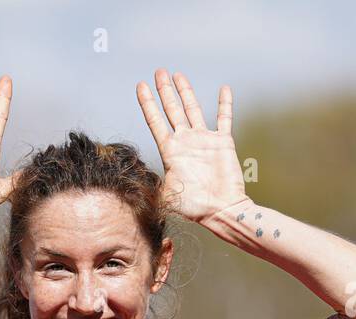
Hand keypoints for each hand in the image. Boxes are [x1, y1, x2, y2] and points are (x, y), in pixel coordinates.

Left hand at [138, 70, 246, 222]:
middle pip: (172, 110)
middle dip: (164, 91)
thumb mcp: (166, 196)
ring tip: (177, 74)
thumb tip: (131, 188)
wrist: (221, 210)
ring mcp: (204, 140)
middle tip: (158, 72)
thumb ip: (151, 186)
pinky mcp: (223, 142)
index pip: (155, 122)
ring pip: (193, 109)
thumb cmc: (194, 206)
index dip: (148, 103)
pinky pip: (224, 118)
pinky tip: (224, 89)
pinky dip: (225, 104)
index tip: (140, 86)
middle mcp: (185, 142)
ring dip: (186, 92)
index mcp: (171, 151)